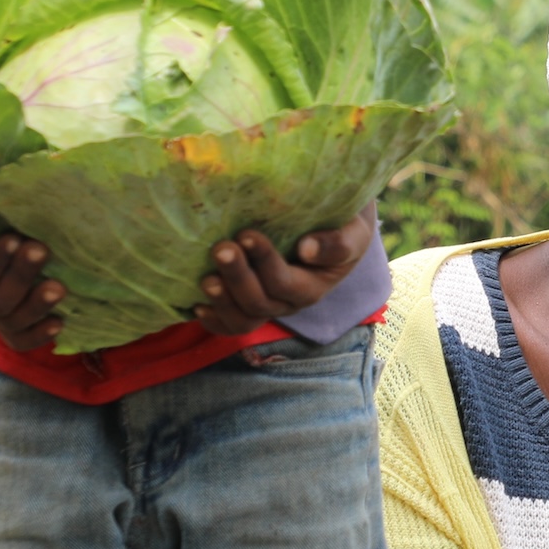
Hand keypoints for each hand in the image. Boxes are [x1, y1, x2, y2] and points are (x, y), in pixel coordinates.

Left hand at [191, 210, 378, 335]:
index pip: (285, 283)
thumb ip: (339, 242)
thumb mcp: (353, 229)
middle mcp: (289, 303)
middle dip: (237, 278)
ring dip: (222, 302)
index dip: (264, 262)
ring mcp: (267, 307)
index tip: (246, 233)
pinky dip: (212, 319)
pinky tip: (195, 304)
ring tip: (205, 279)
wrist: (332, 224)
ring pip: (243, 321)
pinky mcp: (248, 305)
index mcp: (314, 286)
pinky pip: (229, 325)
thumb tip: (307, 249)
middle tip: (220, 248)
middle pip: (259, 304)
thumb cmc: (342, 222)